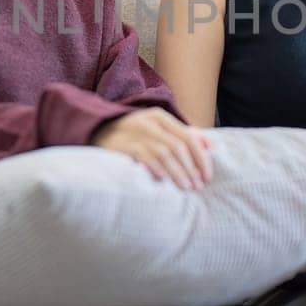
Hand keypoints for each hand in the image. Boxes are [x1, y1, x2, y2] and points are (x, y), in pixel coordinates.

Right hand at [90, 108, 212, 189]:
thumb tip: (209, 144)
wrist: (96, 131)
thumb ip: (182, 135)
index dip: (201, 158)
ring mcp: (134, 132)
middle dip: (191, 169)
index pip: (188, 137)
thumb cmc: (134, 135)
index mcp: (160, 117)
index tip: (207, 176)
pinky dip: (155, 168)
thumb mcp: (157, 129)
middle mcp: (149, 122)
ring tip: (186, 188)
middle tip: (197, 186)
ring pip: (164, 153)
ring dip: (177, 172)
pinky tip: (162, 180)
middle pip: (178, 147)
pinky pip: (143, 156)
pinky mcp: (121, 144)